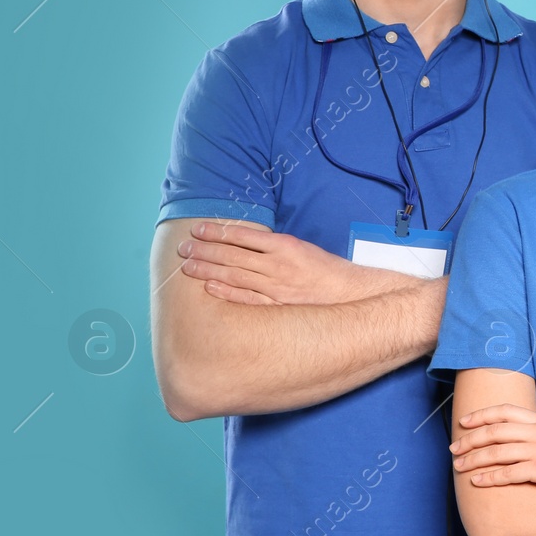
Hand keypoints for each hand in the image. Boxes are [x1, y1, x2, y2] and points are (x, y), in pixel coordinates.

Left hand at [178, 221, 413, 304]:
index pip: (243, 235)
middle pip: (232, 254)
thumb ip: (277, 248)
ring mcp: (276, 287)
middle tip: (183, 247)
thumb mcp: (304, 250)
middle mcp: (277, 264)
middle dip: (205, 250)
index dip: (217, 232)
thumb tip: (248, 245)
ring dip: (208, 269)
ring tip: (187, 266)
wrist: (353, 295)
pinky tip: (209, 287)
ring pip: (234, 275)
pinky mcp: (278, 305)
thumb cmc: (329, 272)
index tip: (198, 229)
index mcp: (285, 245)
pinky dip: (226, 292)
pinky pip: (247, 298)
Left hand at [452, 403, 535, 506]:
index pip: (504, 412)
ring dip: (474, 459)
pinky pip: (510, 473)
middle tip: (454, 449)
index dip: (481, 416)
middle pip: (495, 431)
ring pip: (498, 451)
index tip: (463, 423)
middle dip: (470, 439)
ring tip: (459, 467)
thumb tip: (517, 441)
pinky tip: (478, 482)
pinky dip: (490, 477)